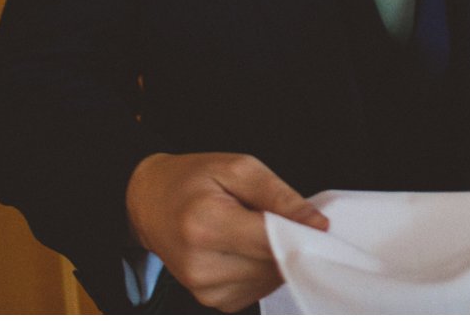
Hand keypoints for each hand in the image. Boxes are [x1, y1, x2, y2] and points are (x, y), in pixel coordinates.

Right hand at [125, 151, 328, 310]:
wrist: (149, 203)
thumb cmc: (193, 180)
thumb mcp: (238, 168)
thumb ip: (279, 196)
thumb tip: (318, 224)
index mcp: (205, 225)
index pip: (271, 240)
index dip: (302, 233)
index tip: (320, 224)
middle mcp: (202, 265)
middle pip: (273, 262)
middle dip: (289, 242)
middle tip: (281, 217)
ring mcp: (205, 289)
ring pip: (270, 278)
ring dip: (276, 256)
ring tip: (255, 229)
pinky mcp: (212, 301)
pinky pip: (258, 288)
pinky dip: (263, 268)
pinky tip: (247, 247)